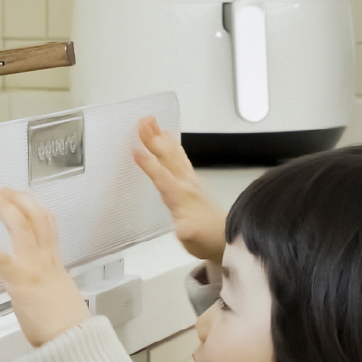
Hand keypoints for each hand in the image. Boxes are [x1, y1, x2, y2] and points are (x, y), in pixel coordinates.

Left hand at [0, 188, 89, 347]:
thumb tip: (46, 280)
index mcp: (55, 261)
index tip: (17, 195)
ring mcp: (34, 267)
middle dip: (16, 198)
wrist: (71, 338)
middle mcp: (46, 258)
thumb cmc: (66, 322)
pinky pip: (2, 259)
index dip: (32, 204)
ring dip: (4, 208)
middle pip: (35, 216)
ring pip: (22, 226)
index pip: (47, 222)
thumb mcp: (60, 292)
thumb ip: (51, 281)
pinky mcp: (20, 282)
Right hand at [134, 116, 226, 264]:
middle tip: (143, 121)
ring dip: (161, 136)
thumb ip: (188, 232)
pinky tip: (166, 134)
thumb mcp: (193, 240)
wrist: (225, 237)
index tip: (136, 150)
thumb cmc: (206, 238)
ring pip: (173, 152)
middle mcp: (186, 184)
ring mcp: (189, 179)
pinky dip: (172, 143)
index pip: (163, 178)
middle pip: (167, 157)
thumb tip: (183, 229)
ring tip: (150, 121)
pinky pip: (179, 155)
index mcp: (181, 197)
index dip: (150, 165)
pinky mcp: (191, 179)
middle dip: (155, 139)